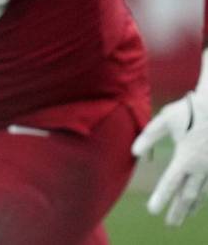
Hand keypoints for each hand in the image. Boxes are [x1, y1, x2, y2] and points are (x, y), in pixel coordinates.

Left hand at [132, 90, 207, 225]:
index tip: (153, 211)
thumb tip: (134, 152)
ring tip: (183, 217)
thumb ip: (149, 136)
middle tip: (169, 224)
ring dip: (192, 207)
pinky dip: (204, 197)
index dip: (161, 198)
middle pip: (188, 195)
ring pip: (202, 193)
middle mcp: (200, 167)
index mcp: (185, 157)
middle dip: (178, 211)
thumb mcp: (165, 120)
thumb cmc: (190, 110)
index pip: (170, 183)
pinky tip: (198, 202)